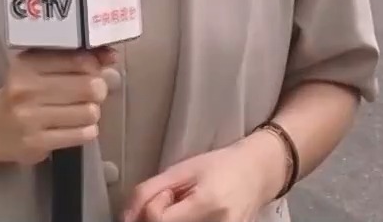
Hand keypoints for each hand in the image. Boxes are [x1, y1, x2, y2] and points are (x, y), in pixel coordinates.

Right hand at [0, 48, 115, 165]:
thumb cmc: (20, 92)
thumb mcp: (38, 68)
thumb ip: (73, 59)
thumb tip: (111, 57)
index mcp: (27, 64)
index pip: (79, 60)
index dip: (95, 65)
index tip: (95, 70)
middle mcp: (27, 90)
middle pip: (89, 86)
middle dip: (98, 89)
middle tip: (93, 92)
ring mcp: (31, 119)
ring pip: (89, 112)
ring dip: (92, 111)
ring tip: (82, 110)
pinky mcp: (37, 143)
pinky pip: (81, 135)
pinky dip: (87, 130)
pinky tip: (77, 126)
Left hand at [121, 134, 283, 221]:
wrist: (258, 174)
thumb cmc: (220, 166)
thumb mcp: (182, 169)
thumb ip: (148, 191)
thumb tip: (123, 219)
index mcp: (207, 203)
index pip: (159, 221)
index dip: (151, 210)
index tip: (165, 194)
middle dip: (159, 220)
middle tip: (173, 204)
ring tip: (184, 210)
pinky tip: (191, 217)